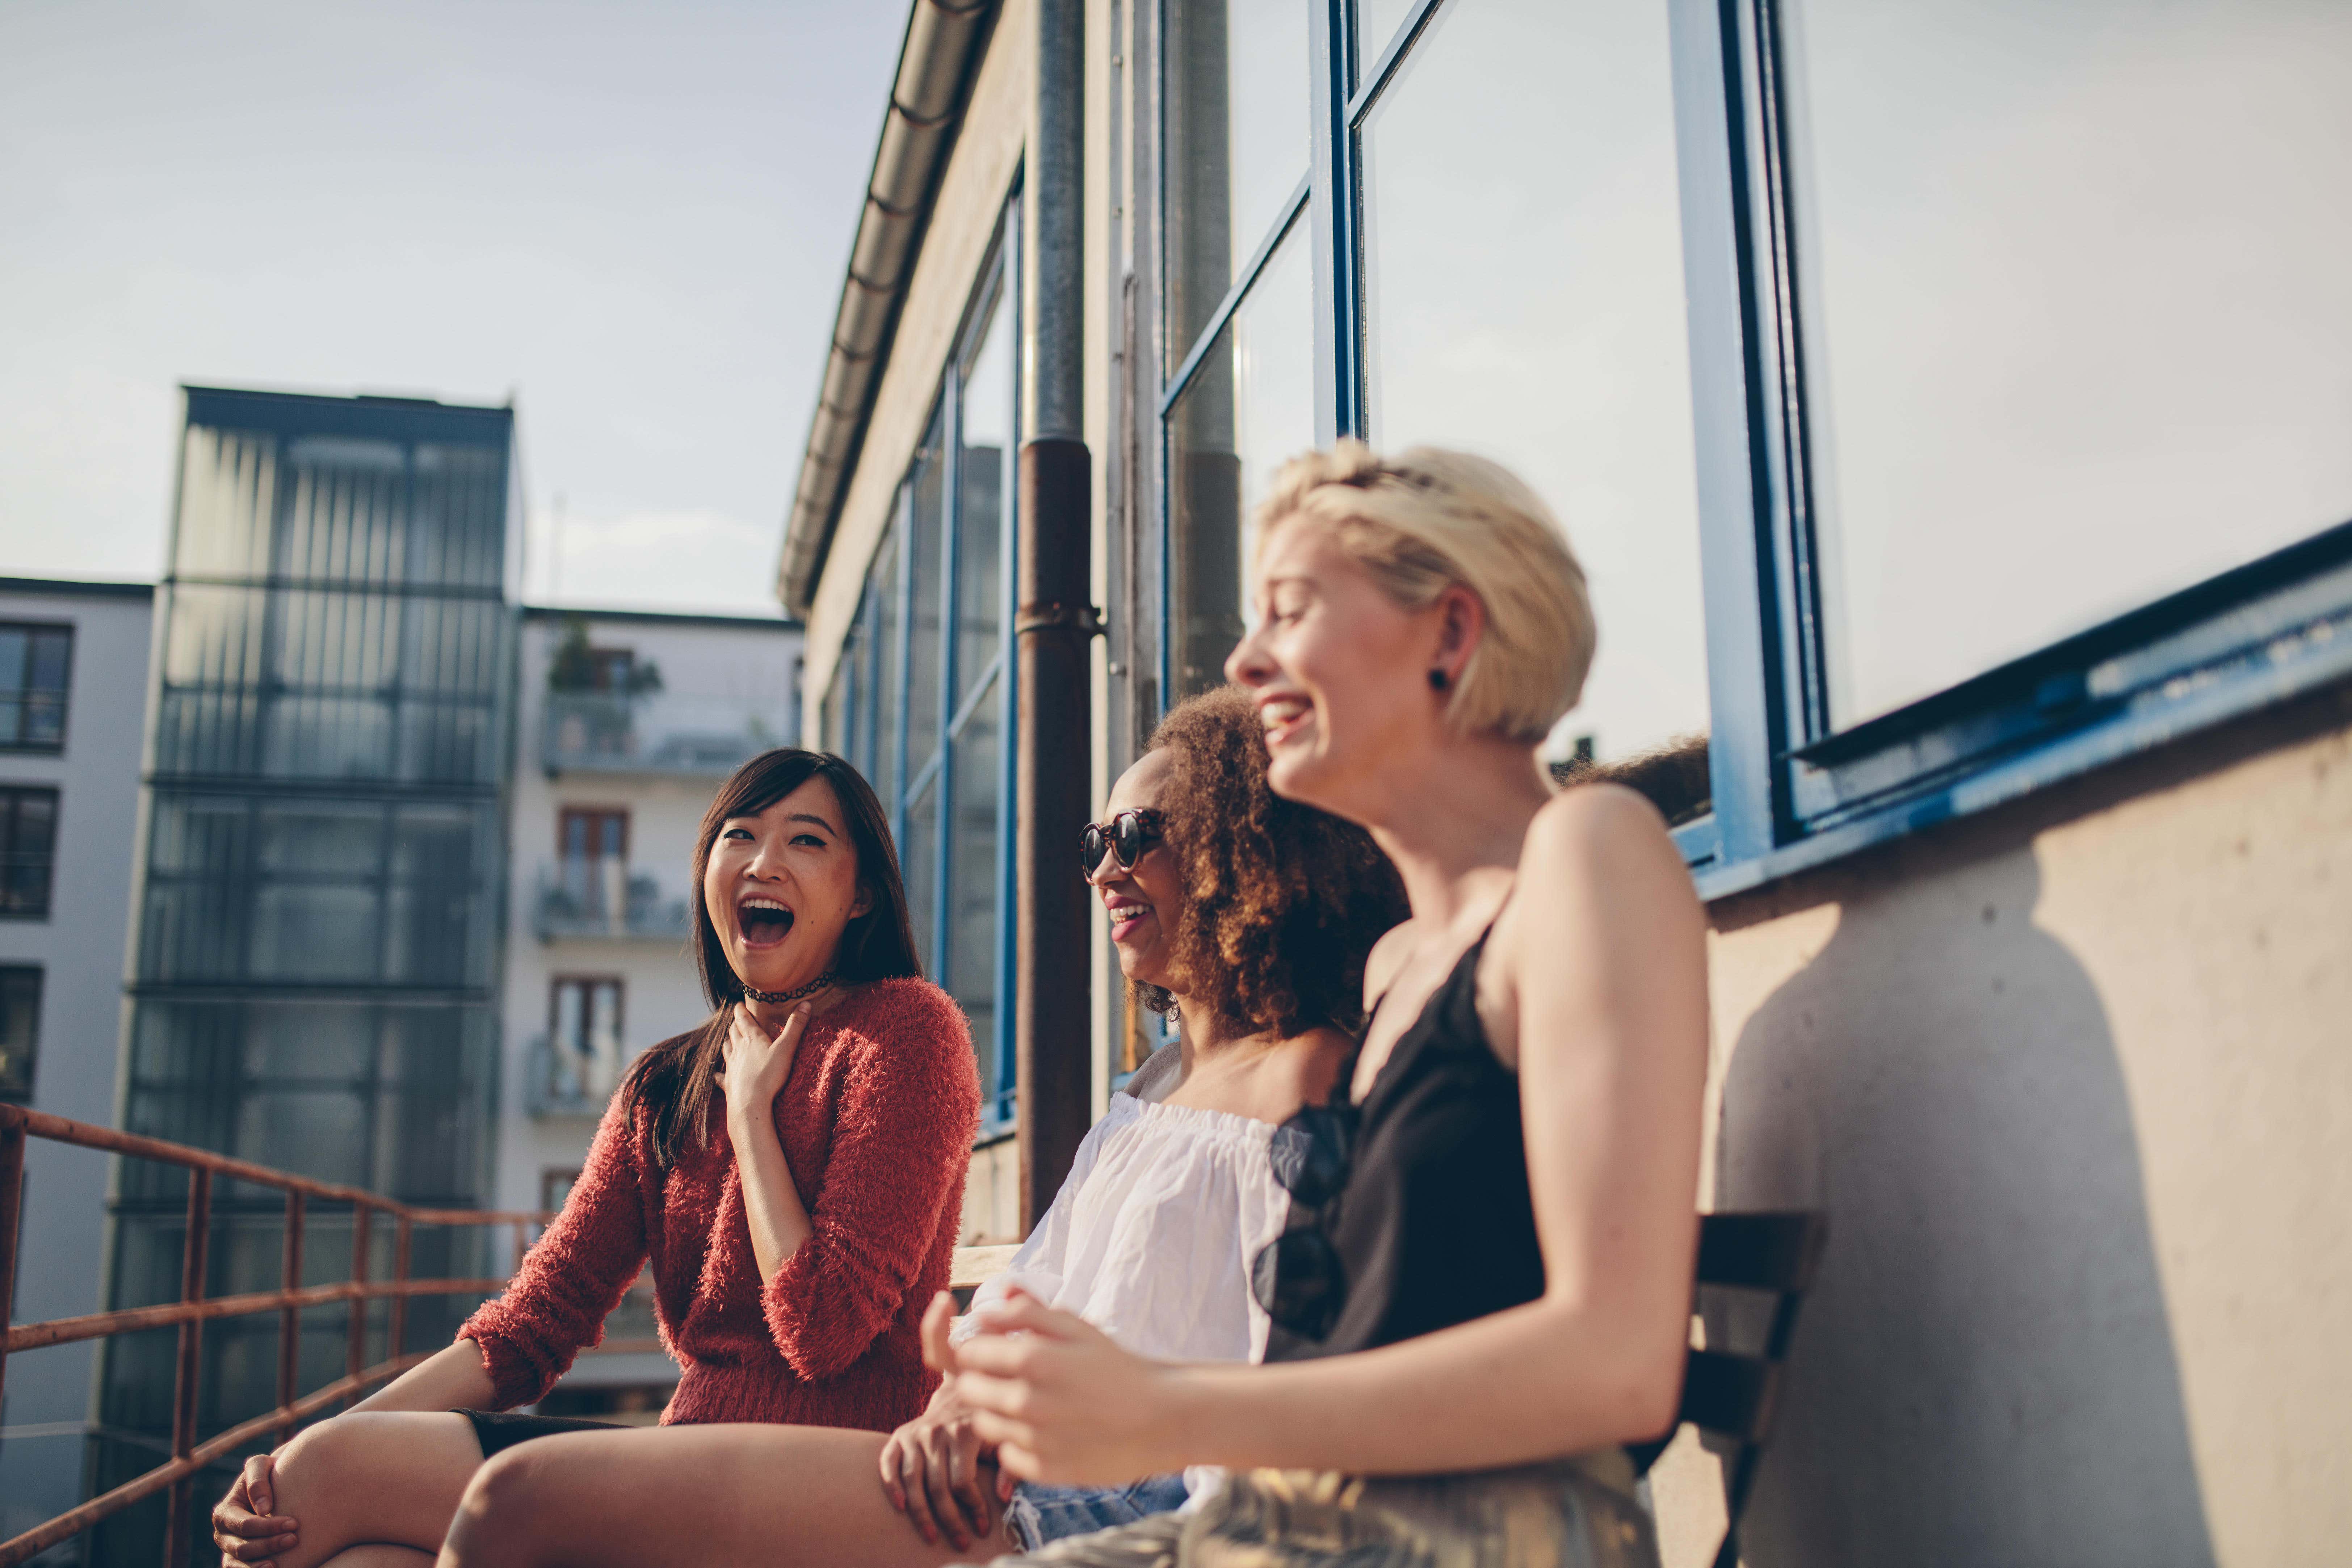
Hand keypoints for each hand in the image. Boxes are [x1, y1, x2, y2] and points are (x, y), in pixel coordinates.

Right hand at [211, 1453, 296, 1566]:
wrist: (276, 1484)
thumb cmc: (269, 1472)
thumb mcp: (261, 1465)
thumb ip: (257, 1479)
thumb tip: (263, 1508)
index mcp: (224, 1512)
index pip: (245, 1525)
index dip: (268, 1527)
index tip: (294, 1523)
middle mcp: (222, 1534)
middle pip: (243, 1548)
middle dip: (269, 1545)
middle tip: (295, 1539)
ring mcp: (229, 1550)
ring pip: (240, 1564)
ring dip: (261, 1565)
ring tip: (283, 1562)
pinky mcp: (237, 1561)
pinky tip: (275, 1567)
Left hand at [718, 1002, 807, 1114]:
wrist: (749, 1103)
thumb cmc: (768, 1075)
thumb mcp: (786, 1048)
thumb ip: (795, 1026)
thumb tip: (805, 1003)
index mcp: (751, 1038)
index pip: (743, 1018)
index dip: (740, 1010)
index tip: (739, 1004)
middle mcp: (738, 1049)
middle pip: (733, 1032)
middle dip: (735, 1024)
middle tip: (737, 1020)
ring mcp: (731, 1066)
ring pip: (726, 1049)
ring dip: (728, 1042)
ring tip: (730, 1040)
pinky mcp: (729, 1082)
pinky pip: (721, 1075)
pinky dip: (719, 1073)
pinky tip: (717, 1074)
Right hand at [878, 1359, 997, 1550]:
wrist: (961, 1392)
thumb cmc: (985, 1424)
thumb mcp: (1003, 1441)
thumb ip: (1008, 1467)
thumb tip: (1004, 1498)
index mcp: (965, 1432)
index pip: (964, 1482)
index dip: (974, 1509)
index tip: (984, 1528)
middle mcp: (937, 1432)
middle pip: (938, 1487)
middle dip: (949, 1520)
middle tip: (960, 1542)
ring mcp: (916, 1434)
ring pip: (912, 1480)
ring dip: (920, 1513)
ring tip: (931, 1536)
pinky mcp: (901, 1435)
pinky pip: (889, 1463)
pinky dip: (891, 1485)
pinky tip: (900, 1507)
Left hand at [925, 1286, 1181, 1485]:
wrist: (1162, 1418)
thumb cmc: (1118, 1367)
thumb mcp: (1077, 1327)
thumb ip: (1028, 1312)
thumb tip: (985, 1309)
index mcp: (1033, 1359)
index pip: (968, 1353)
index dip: (978, 1348)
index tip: (995, 1349)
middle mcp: (1026, 1402)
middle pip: (967, 1389)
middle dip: (981, 1378)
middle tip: (1012, 1375)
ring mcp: (1033, 1440)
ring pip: (983, 1424)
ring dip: (997, 1410)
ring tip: (1032, 1401)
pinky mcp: (1043, 1471)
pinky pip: (1007, 1456)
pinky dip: (1018, 1443)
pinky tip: (1046, 1430)